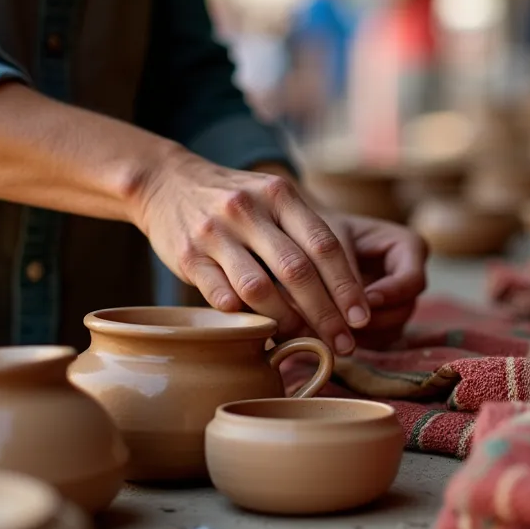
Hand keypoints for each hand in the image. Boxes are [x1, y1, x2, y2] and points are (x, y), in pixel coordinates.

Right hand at [134, 150, 371, 354]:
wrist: (168, 183)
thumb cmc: (238, 204)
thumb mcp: (274, 201)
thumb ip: (305, 236)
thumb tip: (347, 296)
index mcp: (279, 195)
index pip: (324, 244)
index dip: (347, 286)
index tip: (361, 319)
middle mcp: (248, 209)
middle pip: (297, 271)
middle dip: (325, 314)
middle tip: (343, 345)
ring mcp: (214, 231)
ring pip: (258, 287)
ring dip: (285, 321)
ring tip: (302, 341)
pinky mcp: (187, 255)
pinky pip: (219, 294)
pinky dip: (242, 317)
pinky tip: (257, 331)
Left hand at [323, 212, 428, 349]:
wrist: (302, 242)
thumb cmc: (315, 232)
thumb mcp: (328, 242)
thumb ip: (343, 274)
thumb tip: (354, 313)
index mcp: (407, 247)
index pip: (413, 279)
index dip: (392, 293)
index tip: (365, 300)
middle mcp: (407, 277)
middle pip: (405, 308)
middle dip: (374, 318)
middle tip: (343, 323)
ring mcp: (396, 301)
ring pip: (392, 329)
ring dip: (364, 334)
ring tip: (331, 328)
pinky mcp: (382, 321)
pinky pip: (377, 340)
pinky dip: (357, 340)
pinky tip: (331, 334)